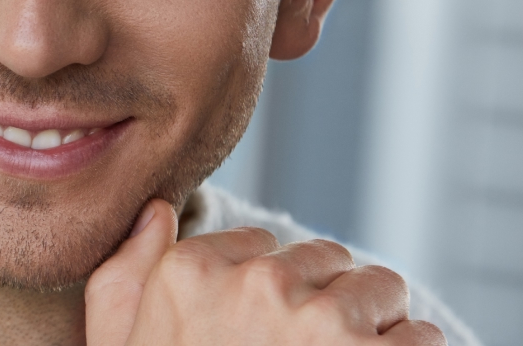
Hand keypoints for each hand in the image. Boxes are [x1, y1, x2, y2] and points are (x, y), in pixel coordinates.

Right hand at [84, 199, 446, 344]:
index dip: (268, 288)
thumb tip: (157, 211)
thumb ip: (125, 273)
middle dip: (324, 298)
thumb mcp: (120, 341)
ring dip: (374, 325)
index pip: (262, 243)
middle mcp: (255, 285)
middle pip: (325, 257)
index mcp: (191, 273)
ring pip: (380, 287)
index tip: (261, 331)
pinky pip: (422, 336)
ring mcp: (319, 321)